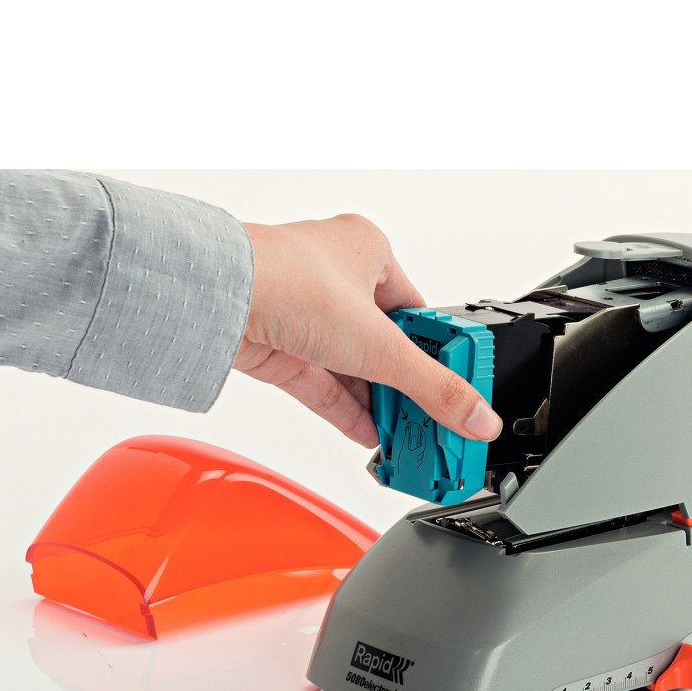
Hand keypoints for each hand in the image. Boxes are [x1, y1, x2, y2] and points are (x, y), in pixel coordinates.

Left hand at [233, 214, 502, 447]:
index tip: (459, 391)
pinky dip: (349, 412)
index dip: (440, 357)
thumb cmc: (285, 282)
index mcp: (368, 251)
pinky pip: (324, 386)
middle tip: (433, 422)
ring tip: (407, 439)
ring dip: (379, 405)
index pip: (420, 313)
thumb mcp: (380, 344)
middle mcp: (336, 279)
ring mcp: (304, 315)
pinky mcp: (279, 348)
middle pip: (386, 345)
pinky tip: (372, 437)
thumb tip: (477, 416)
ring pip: (354, 368)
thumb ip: (433, 388)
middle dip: (407, 389)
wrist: (214, 298)